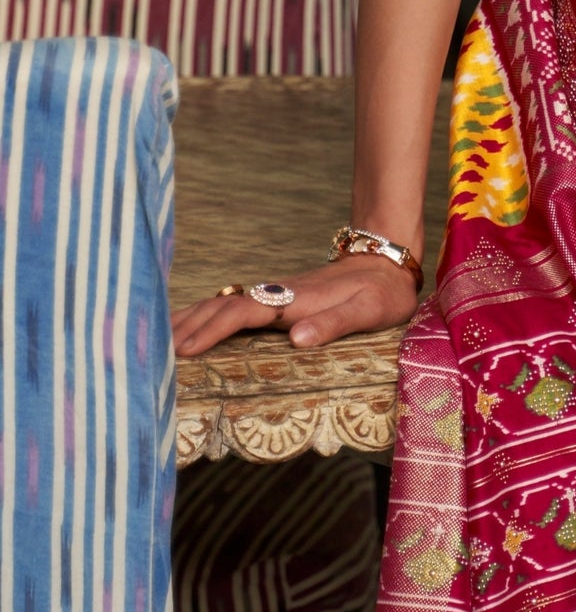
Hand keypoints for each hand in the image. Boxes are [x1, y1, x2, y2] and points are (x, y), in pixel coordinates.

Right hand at [171, 254, 419, 356]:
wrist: (388, 260)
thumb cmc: (381, 292)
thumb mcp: (368, 310)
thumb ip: (333, 323)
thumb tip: (296, 339)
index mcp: (294, 298)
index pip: (242, 312)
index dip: (212, 330)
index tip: (183, 350)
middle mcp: (278, 292)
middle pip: (221, 305)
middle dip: (186, 325)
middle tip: (151, 352)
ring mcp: (275, 292)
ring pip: (222, 301)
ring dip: (190, 317)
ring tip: (156, 337)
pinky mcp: (277, 297)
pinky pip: (232, 304)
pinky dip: (205, 313)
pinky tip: (191, 324)